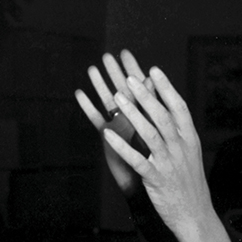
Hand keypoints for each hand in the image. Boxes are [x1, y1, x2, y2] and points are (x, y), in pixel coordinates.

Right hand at [75, 50, 151, 193]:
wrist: (149, 188)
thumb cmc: (160, 163)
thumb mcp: (162, 135)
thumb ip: (157, 109)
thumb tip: (159, 85)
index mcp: (146, 117)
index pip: (139, 89)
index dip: (132, 71)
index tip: (126, 52)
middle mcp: (131, 121)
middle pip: (122, 92)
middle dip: (115, 73)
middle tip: (106, 55)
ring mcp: (119, 129)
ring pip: (108, 103)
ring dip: (100, 86)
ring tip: (92, 68)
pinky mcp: (109, 141)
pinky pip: (97, 120)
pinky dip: (89, 107)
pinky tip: (79, 93)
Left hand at [103, 66, 214, 237]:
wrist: (195, 216)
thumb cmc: (189, 183)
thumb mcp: (191, 154)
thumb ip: (180, 133)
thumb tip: (167, 110)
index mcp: (190, 139)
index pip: (179, 107)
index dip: (166, 88)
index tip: (154, 69)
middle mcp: (181, 148)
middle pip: (162, 115)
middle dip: (145, 95)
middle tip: (129, 77)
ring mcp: (169, 163)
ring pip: (149, 133)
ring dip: (132, 113)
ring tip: (116, 97)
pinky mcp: (156, 179)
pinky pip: (136, 159)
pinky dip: (121, 145)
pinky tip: (106, 134)